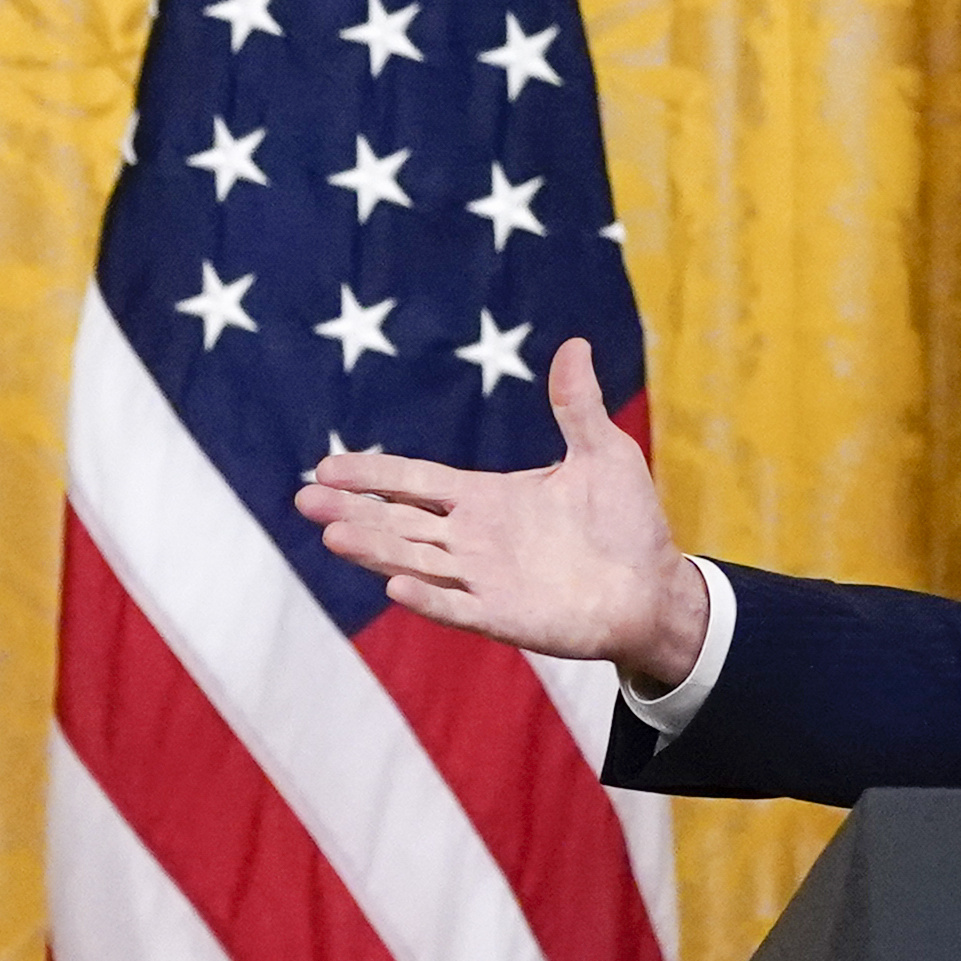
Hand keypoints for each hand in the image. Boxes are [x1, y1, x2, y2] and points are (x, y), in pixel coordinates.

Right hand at [295, 341, 710, 688]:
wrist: (656, 589)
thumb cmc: (628, 522)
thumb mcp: (603, 453)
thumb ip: (577, 406)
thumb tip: (575, 343)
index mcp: (486, 498)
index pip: (415, 482)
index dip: (373, 474)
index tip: (326, 466)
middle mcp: (473, 539)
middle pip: (399, 522)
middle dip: (353, 510)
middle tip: (304, 499)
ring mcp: (483, 580)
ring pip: (415, 561)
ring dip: (375, 549)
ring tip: (332, 534)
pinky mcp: (503, 617)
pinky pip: (456, 608)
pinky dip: (427, 598)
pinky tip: (394, 585)